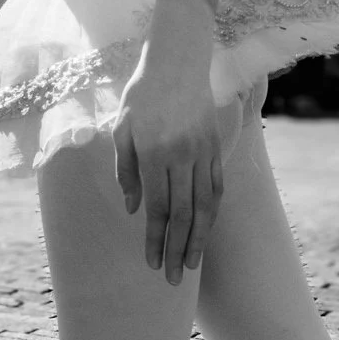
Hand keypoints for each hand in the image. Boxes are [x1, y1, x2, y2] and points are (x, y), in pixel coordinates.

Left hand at [112, 62, 223, 284]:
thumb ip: (126, 169)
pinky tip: (207, 230)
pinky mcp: (215, 147)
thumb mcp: (122, 128)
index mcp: (155, 153)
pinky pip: (217, 187)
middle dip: (179, 250)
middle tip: (176, 279)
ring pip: (205, 206)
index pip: (159, 208)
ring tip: (193, 263)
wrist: (178, 61)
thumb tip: (132, 209)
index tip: (153, 263)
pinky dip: (213, 213)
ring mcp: (203, 153)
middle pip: (184, 214)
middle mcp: (182, 157)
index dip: (156, 240)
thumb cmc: (142, 94)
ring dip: (200, 238)